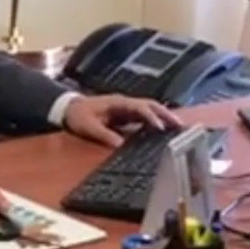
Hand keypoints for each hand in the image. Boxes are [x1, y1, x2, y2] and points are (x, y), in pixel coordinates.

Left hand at [62, 94, 182, 147]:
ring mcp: (126, 108)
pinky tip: (163, 131)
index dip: (150, 117)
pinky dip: (156, 121)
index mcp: (117, 102)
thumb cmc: (77, 115)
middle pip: (150, 105)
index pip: (139, 107)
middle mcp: (125, 103)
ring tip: (179, 129)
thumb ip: (103, 135)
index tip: (160, 128)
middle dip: (166, 114)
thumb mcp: (87, 126)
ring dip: (164, 117)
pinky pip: (144, 116)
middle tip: (180, 126)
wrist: (68, 109)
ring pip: (150, 110)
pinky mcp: (125, 114)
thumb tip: (120, 146)